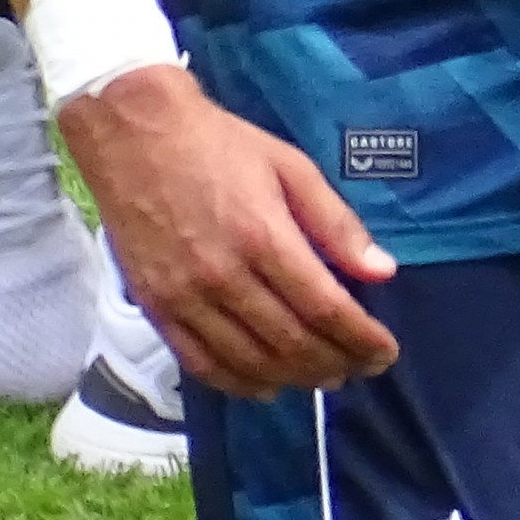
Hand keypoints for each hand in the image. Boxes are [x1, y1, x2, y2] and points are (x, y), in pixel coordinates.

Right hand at [59, 65, 400, 396]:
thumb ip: (336, 223)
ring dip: (295, 380)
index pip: (325, 308)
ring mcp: (185, 297)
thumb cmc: (220, 144)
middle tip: (362, 368)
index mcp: (264, 236)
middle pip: (292, 343)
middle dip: (337, 363)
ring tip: (325, 378)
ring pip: (250, 362)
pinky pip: (200, 364)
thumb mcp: (291, 167)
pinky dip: (239, 384)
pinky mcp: (156, 307)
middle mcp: (224, 276)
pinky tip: (266, 386)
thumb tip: (382, 271)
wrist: (134, 133)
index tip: (385, 352)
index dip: (361, 339)